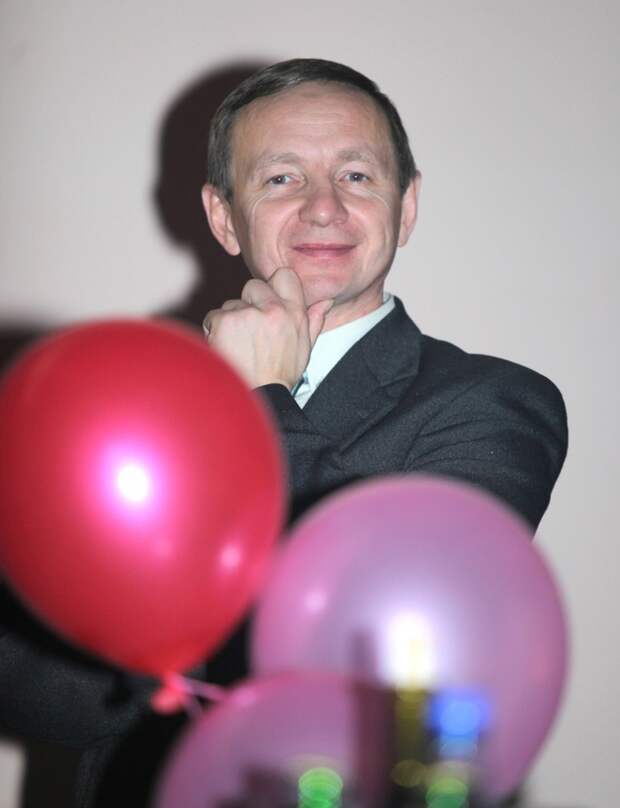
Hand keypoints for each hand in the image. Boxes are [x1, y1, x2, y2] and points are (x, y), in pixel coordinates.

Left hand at [203, 268, 332, 389]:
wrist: (257, 396)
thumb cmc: (280, 375)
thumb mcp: (304, 349)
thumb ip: (313, 321)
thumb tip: (326, 301)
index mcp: (294, 313)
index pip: (285, 276)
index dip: (273, 286)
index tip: (266, 301)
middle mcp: (273, 310)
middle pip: (253, 286)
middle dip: (248, 304)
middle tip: (250, 332)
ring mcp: (248, 314)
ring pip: (232, 304)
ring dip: (232, 320)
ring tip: (239, 346)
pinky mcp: (225, 320)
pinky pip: (215, 316)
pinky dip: (215, 331)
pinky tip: (226, 348)